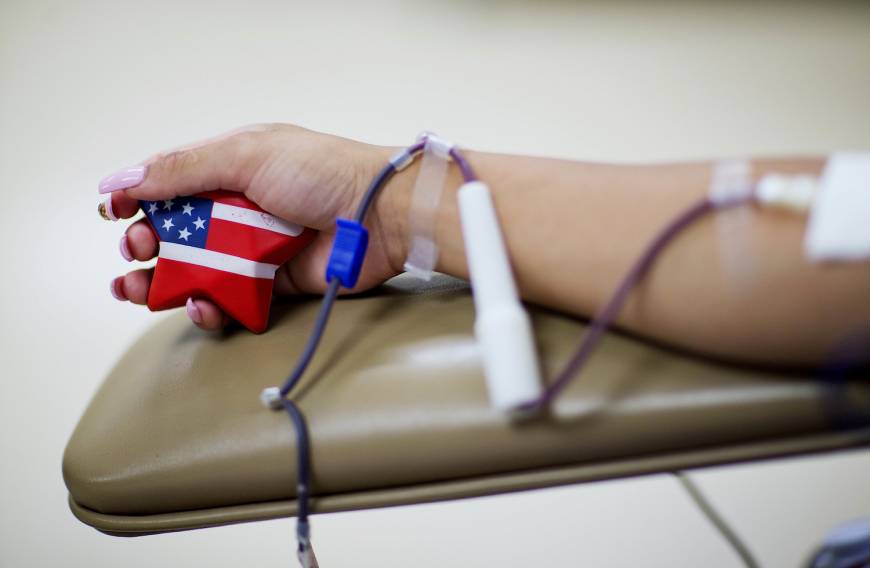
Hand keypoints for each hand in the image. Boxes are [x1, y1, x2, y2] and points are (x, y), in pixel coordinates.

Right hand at [99, 124, 404, 329]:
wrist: (381, 215)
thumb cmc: (323, 173)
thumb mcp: (247, 156)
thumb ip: (184, 169)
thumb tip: (121, 178)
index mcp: (231, 168)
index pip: (171, 183)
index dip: (138, 198)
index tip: (113, 212)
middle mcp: (239, 207)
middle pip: (176, 231)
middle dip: (145, 242)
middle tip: (136, 249)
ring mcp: (254, 247)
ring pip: (196, 269)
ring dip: (160, 281)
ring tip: (135, 290)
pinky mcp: (273, 283)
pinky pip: (230, 298)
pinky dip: (208, 306)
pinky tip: (197, 306)